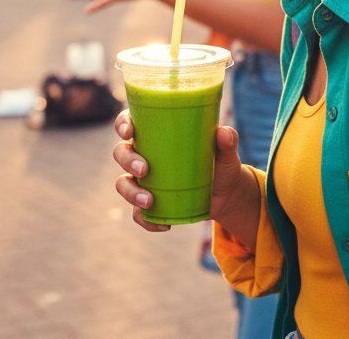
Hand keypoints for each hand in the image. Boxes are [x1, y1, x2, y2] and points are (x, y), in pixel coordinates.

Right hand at [112, 111, 246, 231]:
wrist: (225, 193)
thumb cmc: (220, 162)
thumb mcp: (226, 152)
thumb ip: (227, 140)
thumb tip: (224, 132)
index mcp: (157, 133)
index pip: (129, 122)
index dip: (123, 123)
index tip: (129, 131)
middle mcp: (145, 154)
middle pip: (121, 152)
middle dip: (127, 160)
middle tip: (144, 169)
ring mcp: (145, 180)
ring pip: (123, 183)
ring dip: (131, 192)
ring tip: (150, 201)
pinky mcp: (150, 203)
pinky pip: (137, 213)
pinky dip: (146, 221)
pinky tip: (164, 225)